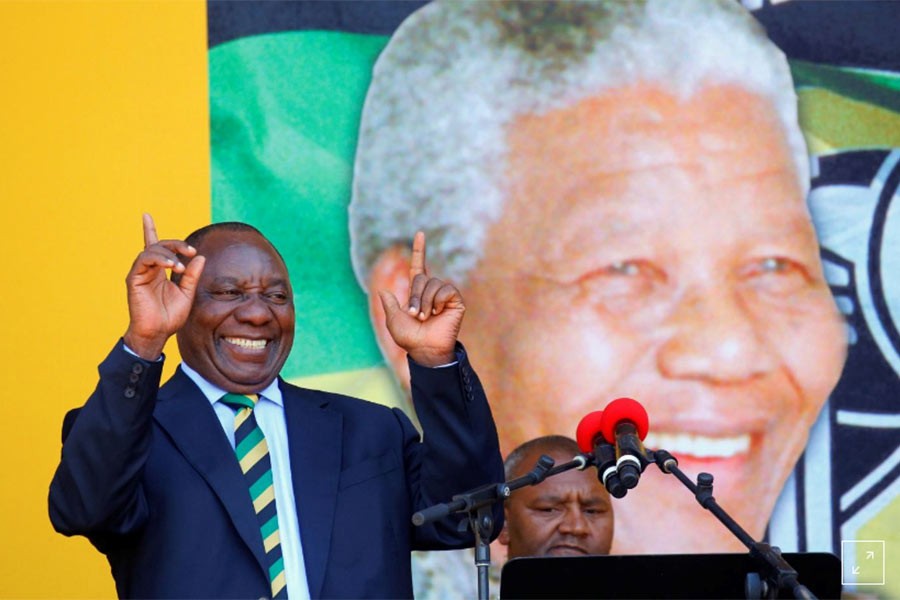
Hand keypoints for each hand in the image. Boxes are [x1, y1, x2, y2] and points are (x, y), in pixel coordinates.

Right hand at [122, 214, 205, 359]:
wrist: (158, 332)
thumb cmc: (170, 316)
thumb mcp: (187, 293)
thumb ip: (192, 275)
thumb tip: (200, 256)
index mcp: (159, 271)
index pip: (155, 247)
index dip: (148, 229)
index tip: (146, 215)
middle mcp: (148, 269)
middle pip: (159, 245)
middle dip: (176, 244)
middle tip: (191, 251)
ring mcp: (140, 273)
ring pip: (152, 250)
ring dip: (169, 253)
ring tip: (180, 266)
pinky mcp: (134, 278)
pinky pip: (144, 260)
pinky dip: (159, 259)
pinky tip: (172, 266)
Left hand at [378, 232, 463, 366]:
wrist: (425, 349)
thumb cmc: (409, 338)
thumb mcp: (393, 320)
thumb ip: (389, 305)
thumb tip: (383, 291)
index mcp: (417, 292)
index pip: (418, 266)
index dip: (419, 251)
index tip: (420, 233)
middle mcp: (431, 291)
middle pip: (421, 278)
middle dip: (415, 296)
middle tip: (416, 315)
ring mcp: (444, 295)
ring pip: (433, 284)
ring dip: (426, 301)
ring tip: (426, 317)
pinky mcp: (455, 301)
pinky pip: (445, 290)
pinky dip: (438, 301)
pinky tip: (438, 313)